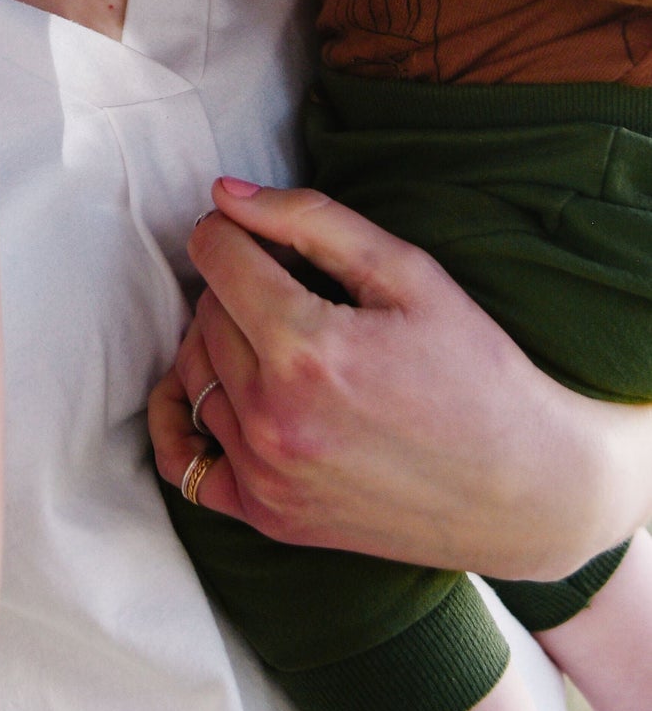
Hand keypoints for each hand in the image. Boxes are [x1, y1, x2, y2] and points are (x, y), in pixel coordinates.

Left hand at [149, 177, 622, 580]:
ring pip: (193, 372)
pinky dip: (185, 419)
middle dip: (237, 285)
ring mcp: (266, 475)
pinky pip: (183, 460)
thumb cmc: (476, 371)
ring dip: (222, 344)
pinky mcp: (269, 516)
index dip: (233, 230)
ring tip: (282, 340)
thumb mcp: (409, 273)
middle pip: (204, 312)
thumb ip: (309, 220)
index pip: (216, 255)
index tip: (260, 234)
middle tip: (294, 289)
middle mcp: (274, 416)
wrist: (527, 490)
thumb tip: (224, 194)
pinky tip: (219, 394)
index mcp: (307, 347)